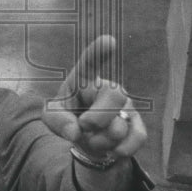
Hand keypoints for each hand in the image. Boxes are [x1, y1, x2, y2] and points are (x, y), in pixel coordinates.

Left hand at [42, 35, 146, 158]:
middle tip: (85, 126)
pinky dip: (121, 149)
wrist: (87, 139)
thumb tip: (75, 132)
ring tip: (94, 139)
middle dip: (98, 117)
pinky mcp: (138, 123)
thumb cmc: (69, 119)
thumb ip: (58, 122)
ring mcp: (126, 105)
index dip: (99, 52)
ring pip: (120, 125)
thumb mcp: (53, 118)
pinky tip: (112, 150)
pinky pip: (137, 137)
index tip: (108, 40)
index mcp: (84, 80)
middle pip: (115, 95)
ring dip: (101, 141)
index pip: (90, 62)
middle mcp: (109, 88)